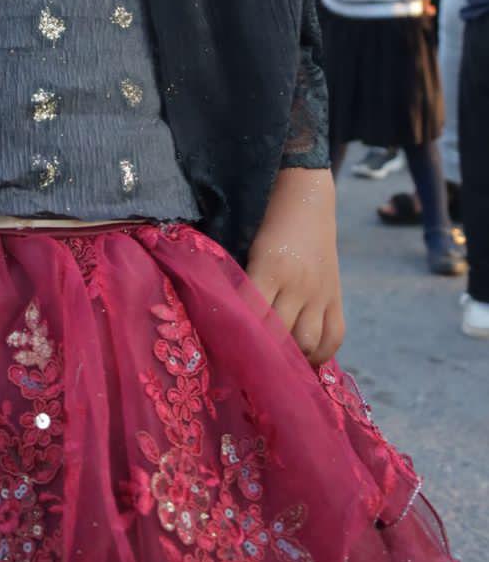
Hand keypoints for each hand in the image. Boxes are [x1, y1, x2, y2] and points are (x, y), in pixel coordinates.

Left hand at [246, 167, 344, 366]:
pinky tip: (307, 357)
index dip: (241, 336)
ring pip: (309, 342)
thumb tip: (226, 316)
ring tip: (277, 363)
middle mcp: (298, 284)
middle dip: (265, 353)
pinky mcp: (336, 296)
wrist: (306, 197)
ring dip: (293, 357)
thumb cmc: (266, 221)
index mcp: (270, 268)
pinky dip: (322, 353)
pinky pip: (335, 336)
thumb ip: (241, 280)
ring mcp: (320, 293)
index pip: (253, 314)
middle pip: (282, 335)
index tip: (227, 351)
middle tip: (249, 365)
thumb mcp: (248, 246)